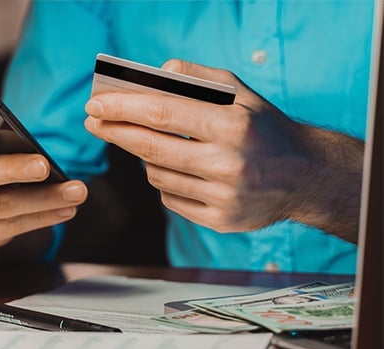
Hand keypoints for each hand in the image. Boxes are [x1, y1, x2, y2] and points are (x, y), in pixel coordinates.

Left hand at [84, 59, 361, 241]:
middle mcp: (227, 164)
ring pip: (157, 176)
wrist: (306, 176)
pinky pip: (170, 200)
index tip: (95, 104)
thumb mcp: (241, 93)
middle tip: (93, 120)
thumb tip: (153, 75)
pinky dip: (166, 183)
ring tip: (154, 145)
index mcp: (232, 126)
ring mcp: (223, 197)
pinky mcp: (221, 221)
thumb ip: (197, 79)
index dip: (122, 109)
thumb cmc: (264, 127)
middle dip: (115, 132)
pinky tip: (179, 171)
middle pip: (151, 148)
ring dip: (146, 158)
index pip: (161, 114)